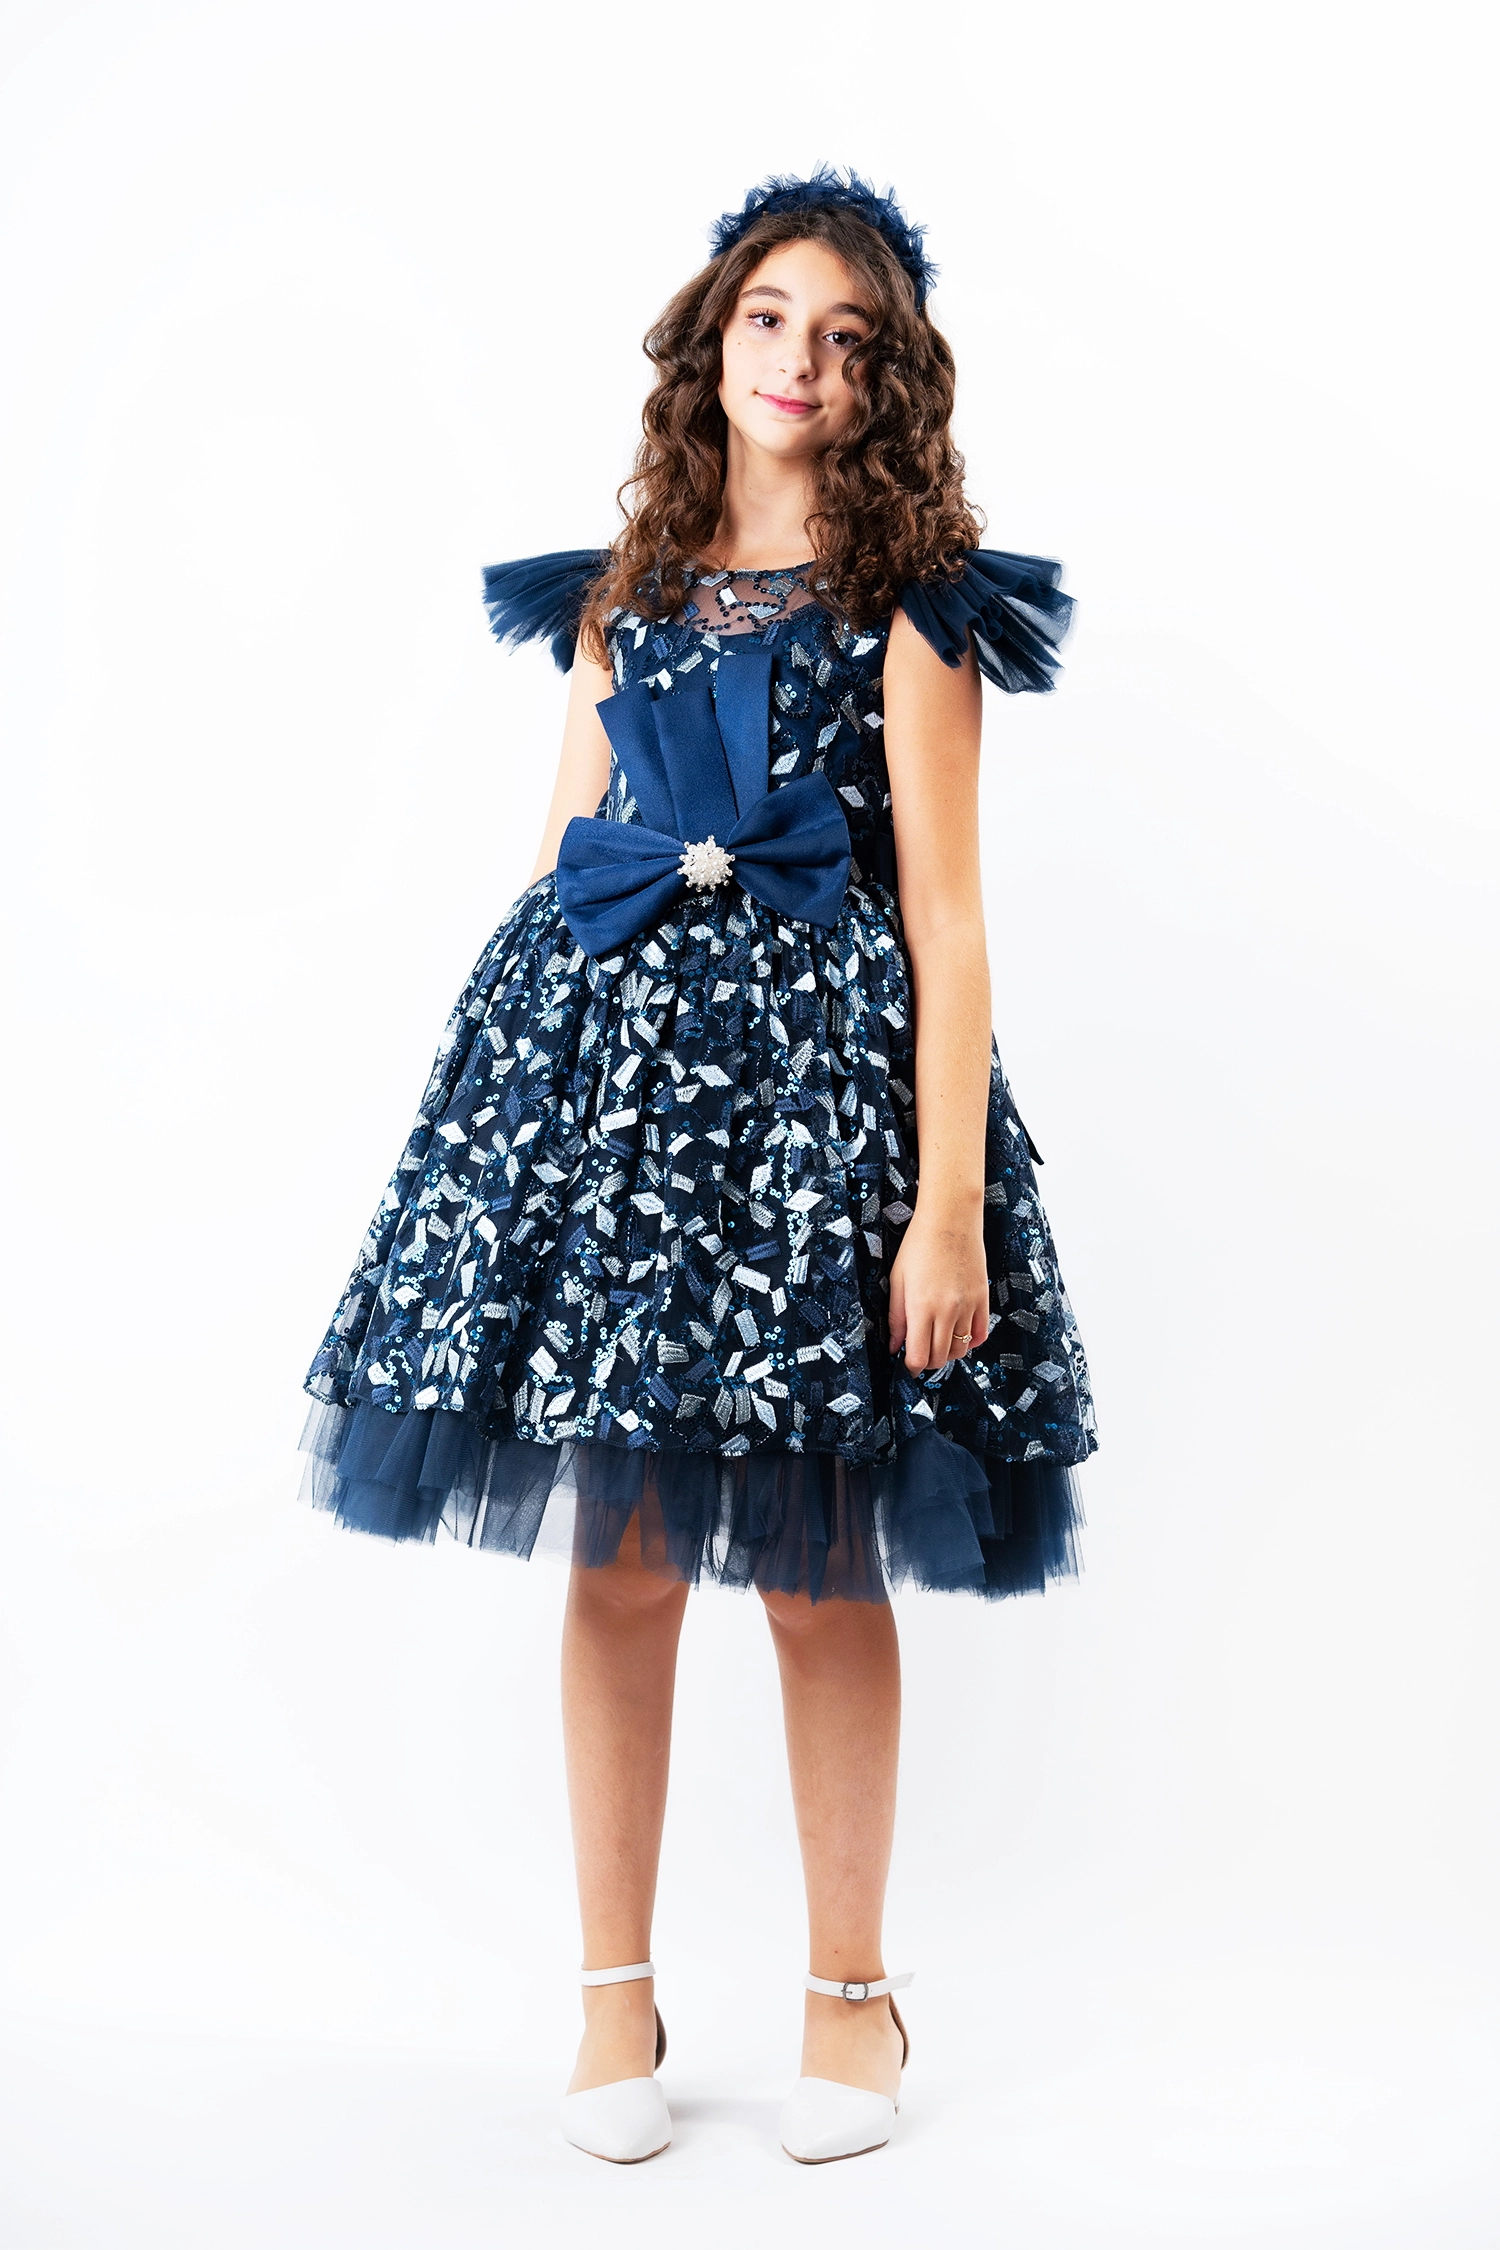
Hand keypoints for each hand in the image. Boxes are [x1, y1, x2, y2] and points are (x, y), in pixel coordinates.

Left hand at [887, 1206, 989, 1372]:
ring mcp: (968, 1306)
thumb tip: (894, 1347)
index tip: (907, 1363)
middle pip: (940, 1358)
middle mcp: (947, 1311)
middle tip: (920, 1354)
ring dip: (948, 1353)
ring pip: (961, 1350)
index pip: (919, 1356)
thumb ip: (895, 1317)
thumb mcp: (897, 1279)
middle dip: (927, 1362)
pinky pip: (981, 1334)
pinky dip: (970, 1341)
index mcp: (921, 1307)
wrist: (951, 1219)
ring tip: (937, 1341)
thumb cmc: (918, 1245)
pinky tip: (958, 1333)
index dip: (911, 1366)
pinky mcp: (983, 1298)